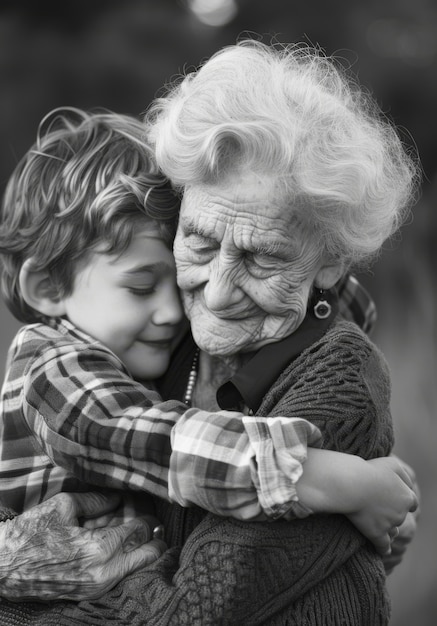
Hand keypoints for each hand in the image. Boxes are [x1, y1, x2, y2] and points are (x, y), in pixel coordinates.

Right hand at [0, 492, 166, 600]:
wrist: (3, 568)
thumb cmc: (30, 534)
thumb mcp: (64, 506)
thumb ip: (97, 500)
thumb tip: (119, 497)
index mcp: (100, 548)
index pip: (141, 529)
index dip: (145, 513)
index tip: (143, 502)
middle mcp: (105, 572)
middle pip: (149, 553)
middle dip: (153, 534)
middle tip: (148, 518)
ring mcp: (99, 587)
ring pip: (137, 565)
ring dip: (139, 546)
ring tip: (130, 527)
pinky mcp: (91, 593)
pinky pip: (120, 574)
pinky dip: (124, 557)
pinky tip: (116, 541)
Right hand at [346, 455, 417, 556]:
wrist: (352, 484)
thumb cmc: (370, 470)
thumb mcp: (392, 464)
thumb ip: (405, 475)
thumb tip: (410, 484)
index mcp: (407, 496)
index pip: (411, 502)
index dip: (402, 500)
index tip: (393, 498)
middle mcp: (401, 513)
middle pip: (400, 516)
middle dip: (393, 513)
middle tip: (378, 506)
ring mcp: (389, 525)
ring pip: (393, 531)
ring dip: (388, 529)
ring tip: (377, 525)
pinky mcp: (376, 534)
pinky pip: (384, 546)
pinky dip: (383, 549)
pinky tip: (382, 551)